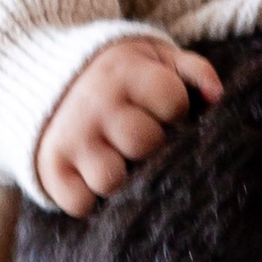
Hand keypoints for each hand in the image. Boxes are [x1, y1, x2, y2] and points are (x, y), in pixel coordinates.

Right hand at [35, 37, 220, 216]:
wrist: (43, 74)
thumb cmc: (117, 75)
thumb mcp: (153, 58)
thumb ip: (192, 69)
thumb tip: (218, 97)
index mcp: (124, 71)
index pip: (172, 102)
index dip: (176, 112)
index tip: (164, 112)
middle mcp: (95, 104)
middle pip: (144, 143)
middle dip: (149, 146)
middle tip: (139, 141)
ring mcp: (71, 138)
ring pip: (112, 180)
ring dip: (121, 178)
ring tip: (118, 160)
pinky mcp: (51, 167)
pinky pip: (81, 203)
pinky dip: (90, 199)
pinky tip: (93, 178)